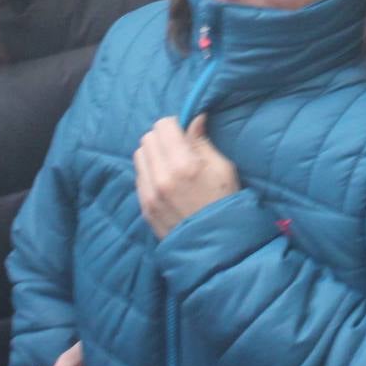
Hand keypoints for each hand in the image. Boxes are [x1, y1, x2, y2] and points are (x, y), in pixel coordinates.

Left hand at [134, 115, 238, 239]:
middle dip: (162, 137)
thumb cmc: (226, 203)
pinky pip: (139, 177)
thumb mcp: (223, 168)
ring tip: (170, 164)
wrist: (216, 246)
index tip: (184, 132)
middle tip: (178, 147)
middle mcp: (161, 178)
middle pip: (148, 139)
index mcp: (183, 165)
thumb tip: (194, 119)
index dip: (175, 124)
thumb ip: (202, 142)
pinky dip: (150, 172)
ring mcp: (149, 194)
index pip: (163, 126)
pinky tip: (166, 181)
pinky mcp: (144, 207)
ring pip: (139, 156)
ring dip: (153, 154)